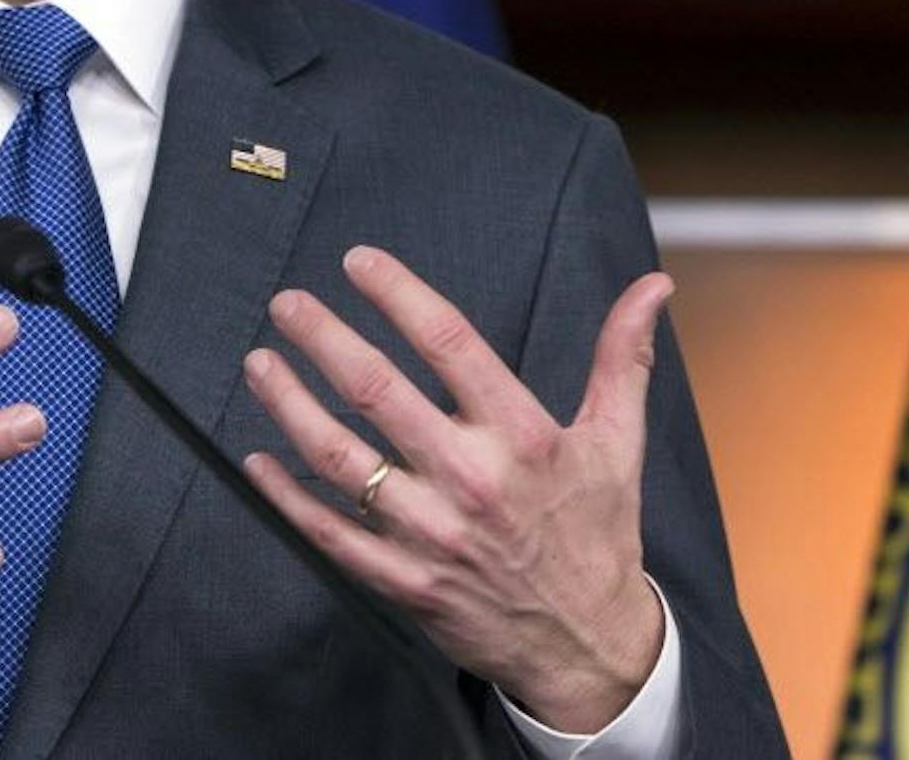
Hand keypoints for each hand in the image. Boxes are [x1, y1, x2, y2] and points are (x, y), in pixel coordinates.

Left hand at [240, 246, 670, 733]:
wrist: (590, 648)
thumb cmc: (598, 533)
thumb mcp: (617, 442)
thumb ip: (623, 358)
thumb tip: (652, 286)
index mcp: (521, 436)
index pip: (448, 341)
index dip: (397, 293)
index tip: (357, 261)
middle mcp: (471, 479)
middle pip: (376, 391)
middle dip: (322, 338)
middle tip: (286, 304)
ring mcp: (431, 533)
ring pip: (339, 457)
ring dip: (289, 403)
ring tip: (259, 363)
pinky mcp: (404, 580)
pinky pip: (328, 531)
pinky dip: (285, 494)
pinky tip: (256, 457)